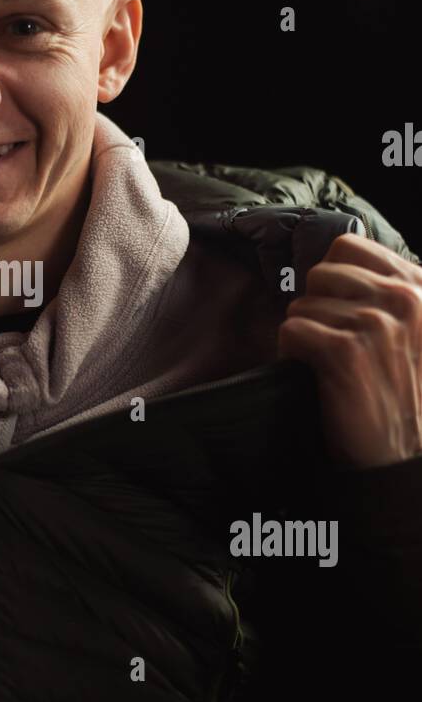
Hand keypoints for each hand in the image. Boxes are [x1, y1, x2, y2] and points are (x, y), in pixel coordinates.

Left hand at [277, 233, 421, 468]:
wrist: (405, 454)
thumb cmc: (405, 393)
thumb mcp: (417, 330)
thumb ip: (391, 291)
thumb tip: (340, 260)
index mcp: (421, 287)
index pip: (348, 246)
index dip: (330, 278)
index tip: (336, 307)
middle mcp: (404, 299)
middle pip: (320, 273)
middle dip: (317, 307)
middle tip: (329, 340)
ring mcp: (376, 324)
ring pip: (302, 304)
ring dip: (306, 334)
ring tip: (327, 363)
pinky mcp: (346, 352)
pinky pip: (292, 330)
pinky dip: (293, 352)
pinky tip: (314, 372)